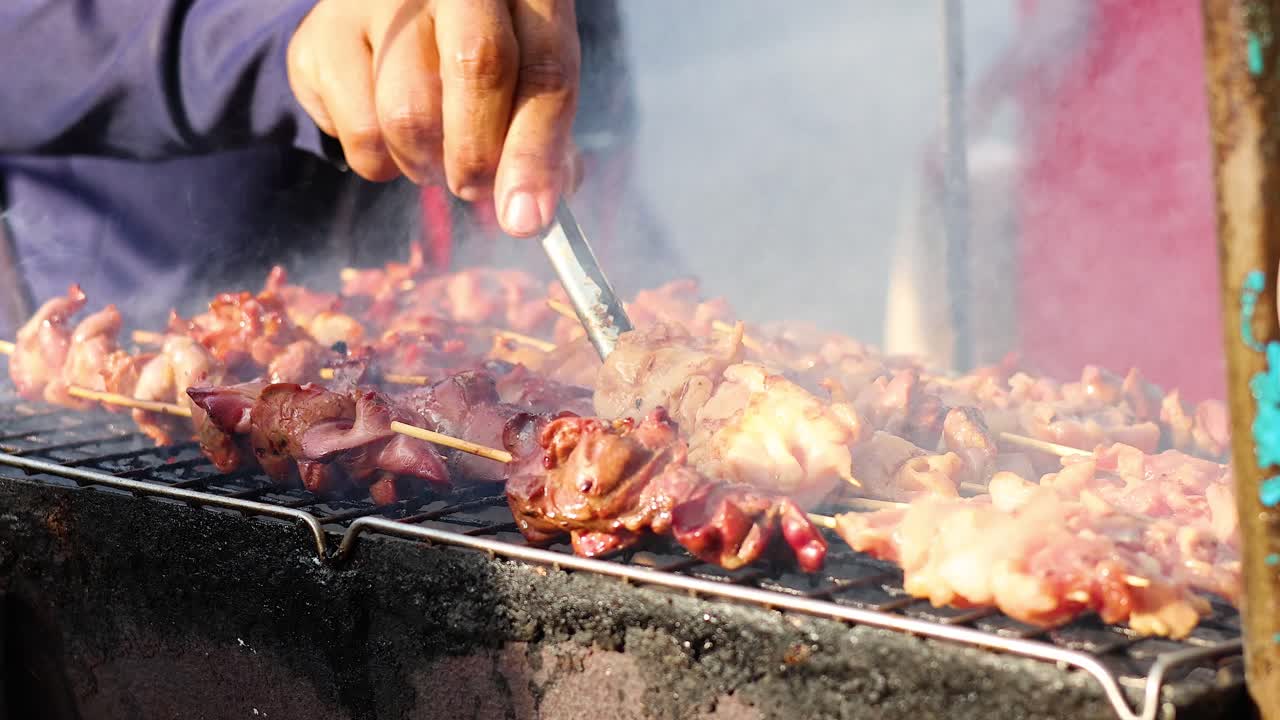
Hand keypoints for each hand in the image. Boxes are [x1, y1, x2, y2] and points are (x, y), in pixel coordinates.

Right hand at [287, 0, 580, 236]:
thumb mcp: (523, 80)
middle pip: (478, 66)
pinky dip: (380, 161)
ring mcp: (379, 0)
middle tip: (474, 189)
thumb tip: (532, 212)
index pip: (546, 68)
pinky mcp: (322, 37)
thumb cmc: (475, 55)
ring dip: (426, 164)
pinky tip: (388, 136)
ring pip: (409, 113)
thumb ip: (543, 139)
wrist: (385, 13)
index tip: (527, 217)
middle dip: (480, 155)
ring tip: (433, 156)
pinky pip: (359, 132)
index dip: (538, 152)